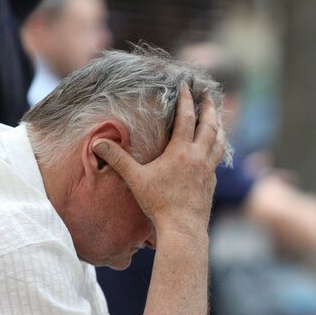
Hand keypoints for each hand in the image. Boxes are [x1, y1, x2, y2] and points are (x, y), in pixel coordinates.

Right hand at [92, 85, 226, 239]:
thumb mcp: (135, 179)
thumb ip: (118, 159)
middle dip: (209, 108)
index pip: (187, 118)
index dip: (186, 99)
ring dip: (218, 127)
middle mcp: (199, 157)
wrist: (183, 229)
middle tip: (209, 94)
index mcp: (182, 151)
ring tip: (218, 118)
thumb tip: (96, 143)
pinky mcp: (212, 183)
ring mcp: (209, 171)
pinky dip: (216, 149)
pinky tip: (213, 150)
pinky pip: (216, 160)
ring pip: (218, 142)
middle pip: (210, 126)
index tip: (186, 85)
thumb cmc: (159, 204)